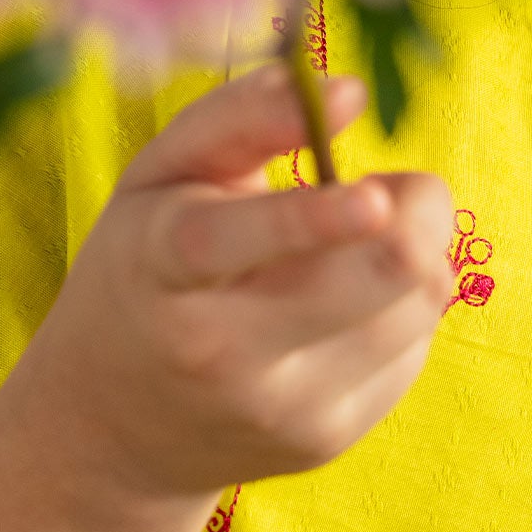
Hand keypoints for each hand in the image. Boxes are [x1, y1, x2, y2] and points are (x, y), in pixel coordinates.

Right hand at [0, 66, 453, 531]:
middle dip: (410, 209)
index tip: (372, 197)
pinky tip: (345, 309)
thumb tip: (349, 91)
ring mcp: (281, 409)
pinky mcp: (327, 440)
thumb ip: (244, 115)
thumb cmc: (146, 268)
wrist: (114, 427)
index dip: (308, 218)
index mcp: (161, 267)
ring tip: (352, 252)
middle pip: (373, 277)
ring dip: (412, 256)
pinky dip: (401, 308)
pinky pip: (417, 347)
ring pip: (415, 305)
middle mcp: (219, 352)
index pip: (227, 243)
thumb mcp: (160, 176)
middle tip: (374, 192)